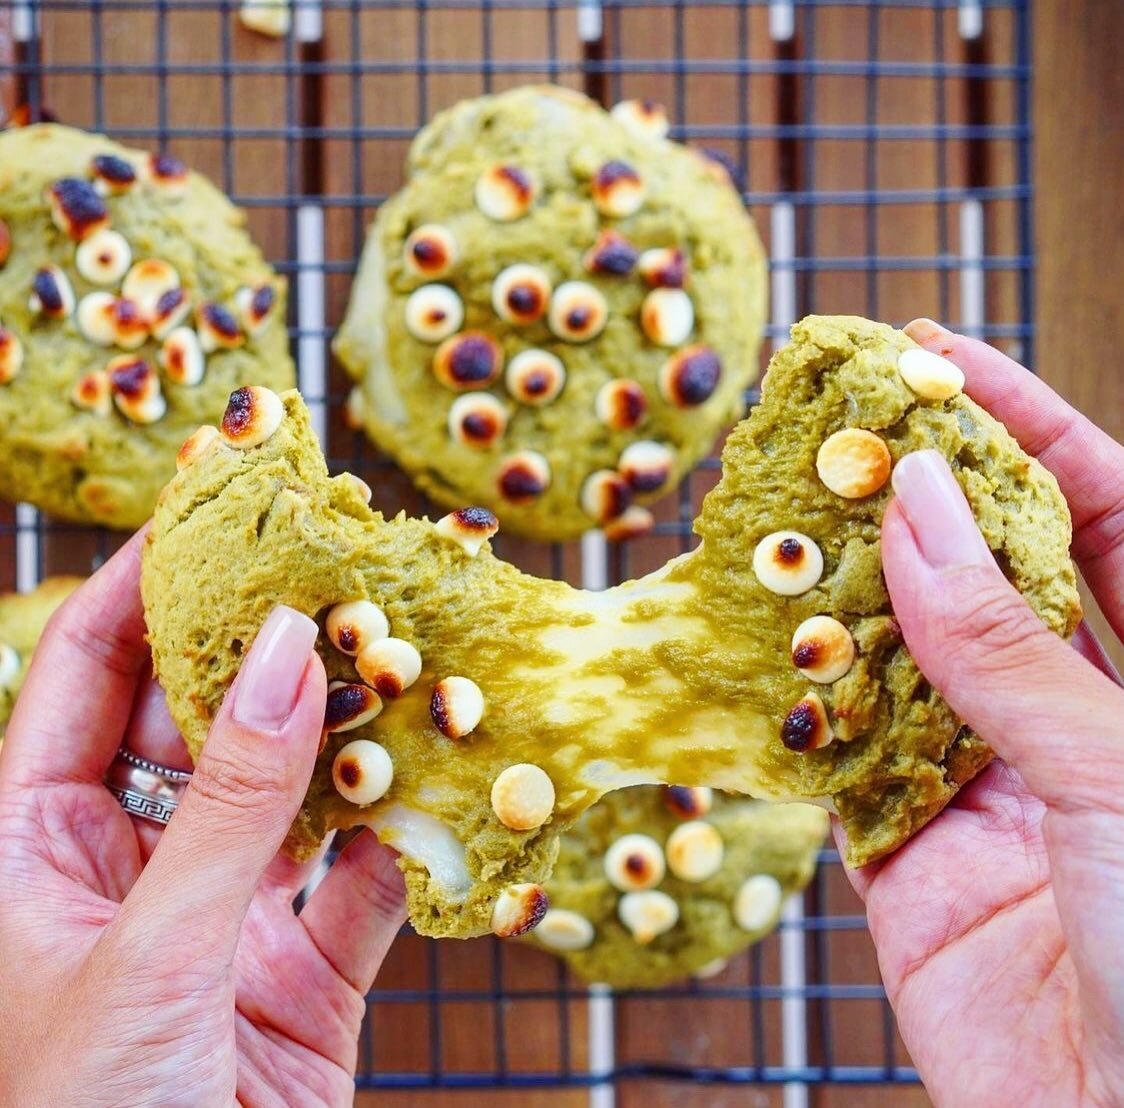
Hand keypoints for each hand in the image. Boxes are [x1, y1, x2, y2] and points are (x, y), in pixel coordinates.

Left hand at [0, 538, 406, 1106]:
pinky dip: (412, 832)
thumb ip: (230, 807)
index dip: (141, 586)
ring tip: (406, 650)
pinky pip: (365, 877)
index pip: (81, 676)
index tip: (206, 509)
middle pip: (198, 715)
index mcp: (33, 847)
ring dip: (351, 728)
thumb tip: (289, 653)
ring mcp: (226, 912)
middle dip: (262, 642)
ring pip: (294, 788)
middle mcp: (131, 863)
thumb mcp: (147, 956)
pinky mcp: (307, 968)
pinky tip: (454, 782)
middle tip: (332, 562)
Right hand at [845, 320, 1123, 1106]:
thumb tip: (918, 507)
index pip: (1095, 508)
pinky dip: (793, 711)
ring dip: (834, 595)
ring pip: (894, 658)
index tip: (935, 357)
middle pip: (982, 569)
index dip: (1020, 425)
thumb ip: (1007, 649)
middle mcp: (1071, 714)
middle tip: (830, 430)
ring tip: (771, 520)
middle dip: (912, 495)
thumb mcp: (1120, 772)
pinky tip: (752, 655)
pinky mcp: (905, 858)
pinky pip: (836, 763)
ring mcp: (982, 782)